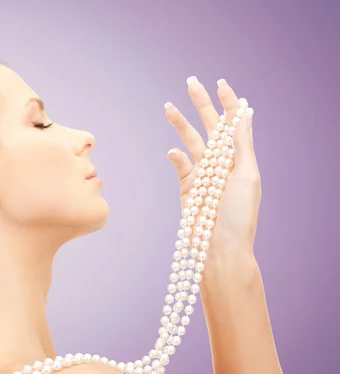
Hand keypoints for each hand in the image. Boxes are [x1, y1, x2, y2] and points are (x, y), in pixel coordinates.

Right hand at [164, 77, 259, 257]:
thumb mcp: (248, 176)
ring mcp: (203, 175)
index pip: (233, 124)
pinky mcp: (186, 187)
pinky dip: (176, 156)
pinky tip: (173, 151)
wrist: (219, 248)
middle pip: (210, 127)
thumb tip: (243, 115)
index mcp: (240, 159)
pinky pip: (180, 165)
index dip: (228, 103)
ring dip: (180, 123)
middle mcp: (222, 163)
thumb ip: (241, 145)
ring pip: (191, 141)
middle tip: (191, 82)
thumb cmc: (239, 215)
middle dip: (201, 104)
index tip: (220, 83)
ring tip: (168, 106)